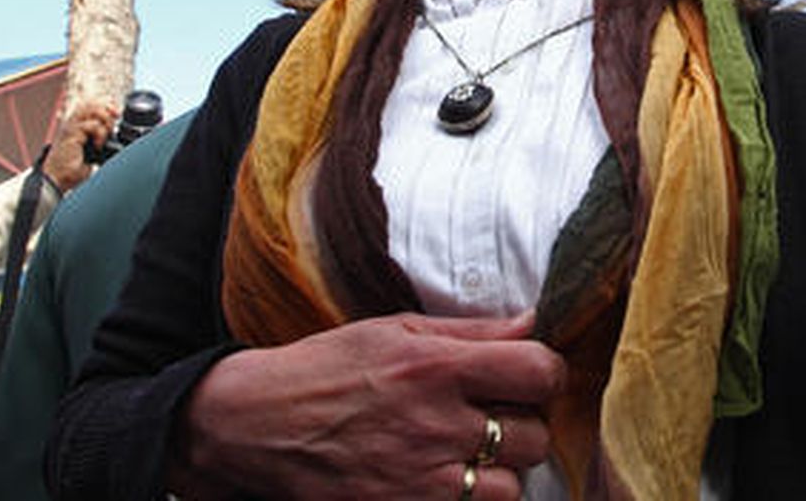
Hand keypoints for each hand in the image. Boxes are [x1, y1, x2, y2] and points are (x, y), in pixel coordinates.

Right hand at [40, 99, 118, 193]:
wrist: (58, 179)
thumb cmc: (73, 168)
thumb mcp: (93, 153)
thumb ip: (102, 142)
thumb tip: (118, 139)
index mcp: (77, 125)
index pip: (92, 105)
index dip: (106, 106)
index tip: (117, 114)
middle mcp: (73, 123)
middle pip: (93, 104)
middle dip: (108, 110)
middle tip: (114, 123)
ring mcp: (71, 127)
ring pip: (92, 110)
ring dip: (104, 120)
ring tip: (105, 135)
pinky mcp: (71, 134)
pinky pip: (91, 125)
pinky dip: (99, 134)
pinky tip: (97, 146)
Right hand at [172, 313, 562, 499]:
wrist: (259, 424)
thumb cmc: (328, 367)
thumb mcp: (396, 329)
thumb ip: (471, 330)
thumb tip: (534, 321)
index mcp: (437, 367)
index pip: (539, 372)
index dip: (547, 372)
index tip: (532, 374)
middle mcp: (436, 425)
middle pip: (533, 435)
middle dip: (522, 424)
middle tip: (494, 414)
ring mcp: (422, 480)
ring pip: (511, 486)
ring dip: (501, 470)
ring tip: (471, 451)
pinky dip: (470, 497)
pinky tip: (448, 477)